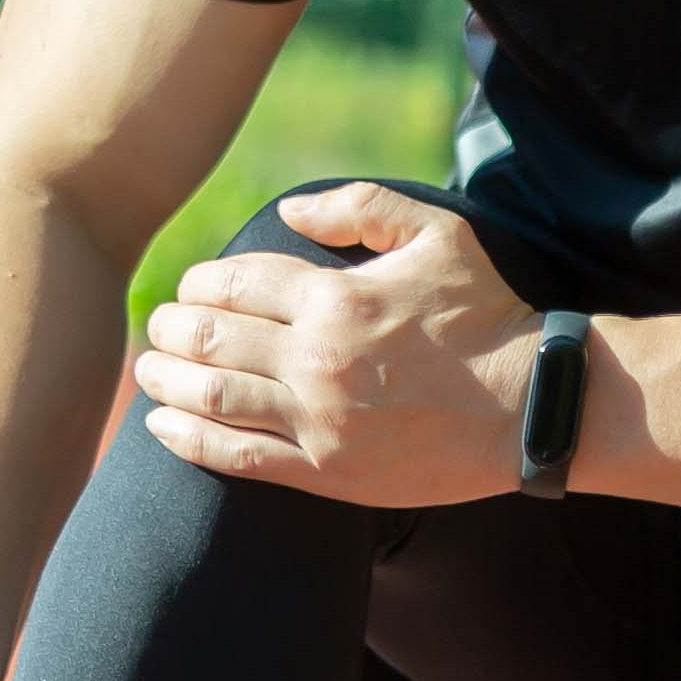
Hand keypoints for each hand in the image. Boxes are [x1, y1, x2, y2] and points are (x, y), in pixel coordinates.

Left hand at [129, 181, 541, 505]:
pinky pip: (237, 457)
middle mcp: (319, 359)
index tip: (192, 286)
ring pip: (212, 397)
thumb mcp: (436, 234)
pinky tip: (160, 426)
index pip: (237, 282)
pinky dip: (188, 440)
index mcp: (338, 298)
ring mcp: (320, 421)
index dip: (200, 282)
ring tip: (147, 370)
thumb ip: (359, 208)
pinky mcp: (328, 473)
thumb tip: (286, 210)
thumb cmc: (487, 314)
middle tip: (160, 324)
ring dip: (166, 380)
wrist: (532, 407)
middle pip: (212, 338)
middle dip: (172, 327)